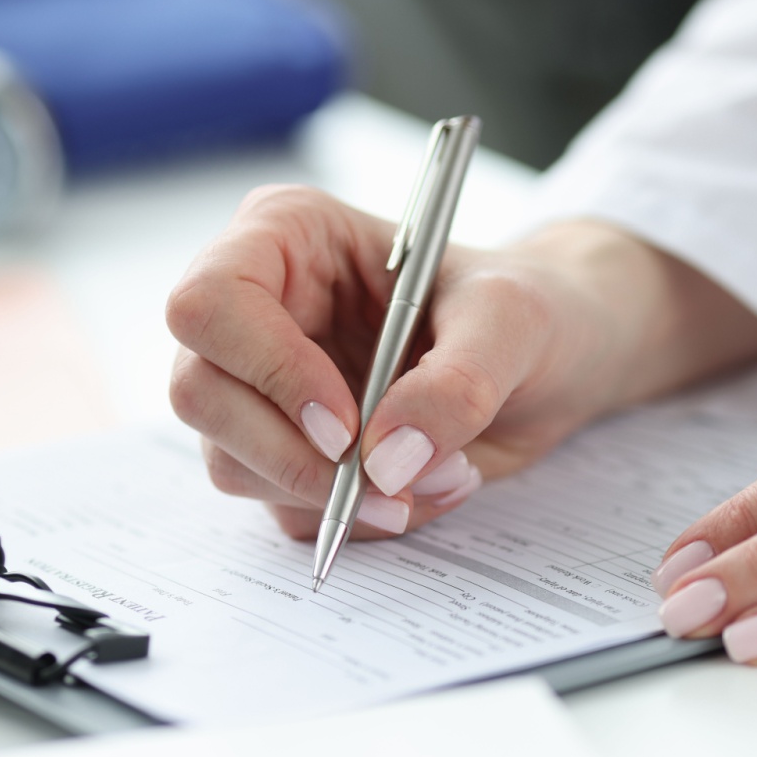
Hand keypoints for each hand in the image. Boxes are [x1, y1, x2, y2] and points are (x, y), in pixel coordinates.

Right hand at [167, 186, 756, 538]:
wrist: (556, 358)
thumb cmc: (530, 308)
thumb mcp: (512, 323)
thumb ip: (456, 383)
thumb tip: (386, 460)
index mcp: (287, 238)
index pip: (211, 304)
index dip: (267, 371)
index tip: (348, 427)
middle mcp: (256, 309)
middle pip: (200, 394)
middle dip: (294, 456)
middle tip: (391, 484)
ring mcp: (261, 387)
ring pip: (231, 463)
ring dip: (334, 497)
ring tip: (439, 476)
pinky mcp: (287, 450)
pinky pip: (281, 506)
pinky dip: (353, 518)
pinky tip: (422, 490)